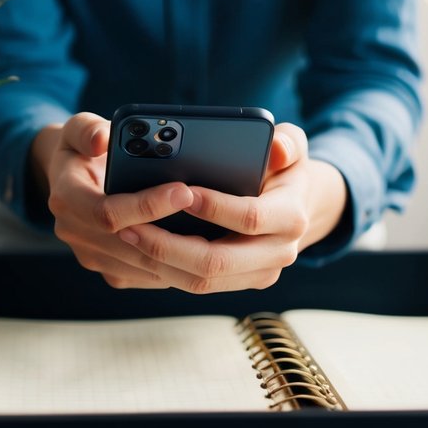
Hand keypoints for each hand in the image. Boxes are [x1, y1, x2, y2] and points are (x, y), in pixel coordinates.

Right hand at [34, 112, 199, 288]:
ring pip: (144, 266)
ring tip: (220, 230)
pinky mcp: (113, 271)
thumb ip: (87, 129)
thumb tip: (101, 140)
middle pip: (130, 244)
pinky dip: (179, 263)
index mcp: (66, 199)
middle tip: (213, 212)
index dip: (147, 205)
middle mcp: (75, 233)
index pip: (108, 212)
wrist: (74, 180)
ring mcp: (94, 257)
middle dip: (174, 229)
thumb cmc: (84, 148)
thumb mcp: (78, 128)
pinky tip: (207, 244)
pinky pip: (150, 276)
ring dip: (182, 252)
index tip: (184, 189)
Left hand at [116, 124, 347, 293]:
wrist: (299, 206)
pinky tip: (140, 249)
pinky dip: (166, 270)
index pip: (250, 218)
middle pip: (218, 262)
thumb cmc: (285, 170)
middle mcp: (279, 253)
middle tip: (133, 225)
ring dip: (161, 262)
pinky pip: (198, 285)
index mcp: (290, 218)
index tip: (182, 193)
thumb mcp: (292, 146)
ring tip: (128, 235)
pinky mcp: (239, 282)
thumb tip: (276, 147)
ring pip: (203, 282)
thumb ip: (287, 141)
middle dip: (171, 245)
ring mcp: (259, 274)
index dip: (214, 207)